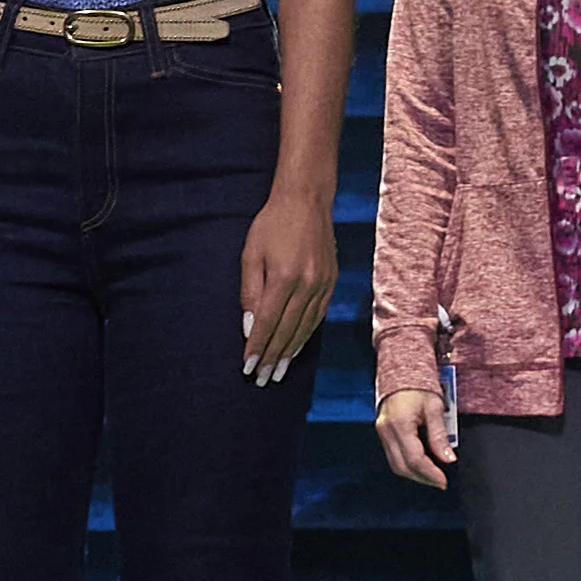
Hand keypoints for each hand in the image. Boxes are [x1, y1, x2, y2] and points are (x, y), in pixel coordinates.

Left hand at [238, 186, 332, 385]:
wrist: (307, 200)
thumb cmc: (272, 224)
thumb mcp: (251, 253)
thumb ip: (250, 292)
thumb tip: (249, 327)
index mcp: (283, 277)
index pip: (266, 323)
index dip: (257, 348)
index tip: (248, 367)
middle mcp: (306, 285)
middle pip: (287, 331)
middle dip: (273, 357)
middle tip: (262, 379)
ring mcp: (322, 284)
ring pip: (305, 328)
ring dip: (290, 352)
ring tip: (279, 372)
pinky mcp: (332, 282)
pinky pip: (318, 316)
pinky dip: (306, 335)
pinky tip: (297, 347)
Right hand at [375, 383, 452, 489]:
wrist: (401, 368)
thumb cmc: (419, 385)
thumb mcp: (434, 407)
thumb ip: (440, 435)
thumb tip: (448, 458)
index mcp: (399, 425)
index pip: (414, 459)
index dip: (430, 473)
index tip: (443, 481)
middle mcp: (386, 431)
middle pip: (402, 466)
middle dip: (422, 478)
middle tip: (440, 482)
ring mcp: (382, 432)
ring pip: (396, 464)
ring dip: (414, 473)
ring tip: (432, 475)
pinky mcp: (383, 432)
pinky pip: (393, 455)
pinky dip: (408, 463)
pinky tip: (421, 463)